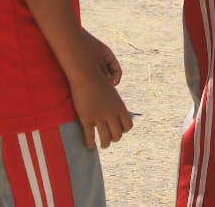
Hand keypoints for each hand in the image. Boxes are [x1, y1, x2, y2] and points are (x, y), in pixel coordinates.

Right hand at [69, 34, 132, 148]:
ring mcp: (100, 117)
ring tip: (103, 145)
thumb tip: (114, 82)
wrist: (86, 70)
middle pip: (118, 134)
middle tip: (111, 139)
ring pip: (106, 139)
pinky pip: (90, 136)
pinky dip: (90, 143)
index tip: (119, 130)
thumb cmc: (98, 69)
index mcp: (120, 105)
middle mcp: (112, 113)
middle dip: (115, 138)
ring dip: (105, 144)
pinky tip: (89, 146)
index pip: (128, 124)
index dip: (124, 129)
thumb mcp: (112, 77)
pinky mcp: (87, 119)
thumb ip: (115, 82)